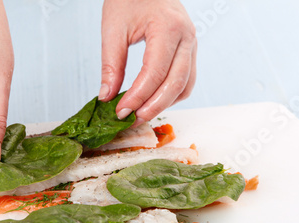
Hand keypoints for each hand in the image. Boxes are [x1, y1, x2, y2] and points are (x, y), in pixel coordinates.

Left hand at [99, 0, 196, 125]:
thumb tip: (107, 97)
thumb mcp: (113, 28)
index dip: (137, 97)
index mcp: (168, 28)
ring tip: (139, 113)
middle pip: (174, 84)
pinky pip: (186, 81)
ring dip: (163, 104)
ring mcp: (192, 44)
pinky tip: (152, 101)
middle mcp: (186, 37)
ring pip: (184, 86)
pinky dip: (171, 95)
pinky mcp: (189, 51)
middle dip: (151, 107)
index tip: (120, 111)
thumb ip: (111, 65)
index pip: (154, 73)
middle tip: (129, 119)